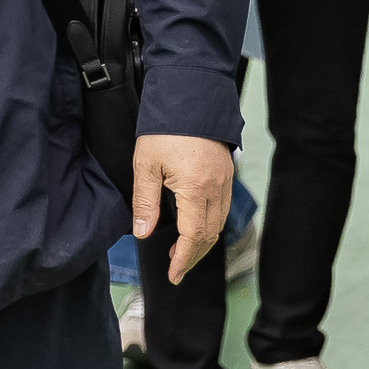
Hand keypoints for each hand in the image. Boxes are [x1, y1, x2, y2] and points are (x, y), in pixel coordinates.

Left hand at [131, 135, 233, 285]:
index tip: (174, 274)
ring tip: (180, 249)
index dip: (183, 258)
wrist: (188, 95)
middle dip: (193, 255)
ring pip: (219, 222)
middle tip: (176, 267)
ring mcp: (225, 180)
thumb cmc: (164, 127)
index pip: (194, 236)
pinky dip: (210, 223)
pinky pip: (222, 207)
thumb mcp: (145, 164)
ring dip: (202, 241)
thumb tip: (142, 232)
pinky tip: (194, 224)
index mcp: (196, 187)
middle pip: (210, 234)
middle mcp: (216, 187)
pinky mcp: (226, 172)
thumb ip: (145, 201)